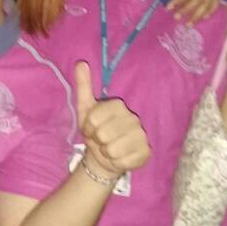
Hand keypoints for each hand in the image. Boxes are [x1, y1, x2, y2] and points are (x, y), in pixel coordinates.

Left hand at [74, 61, 150, 177]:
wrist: (104, 157)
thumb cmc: (95, 131)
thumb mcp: (85, 109)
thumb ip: (84, 86)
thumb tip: (80, 62)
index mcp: (118, 105)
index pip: (93, 118)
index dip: (87, 128)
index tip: (90, 130)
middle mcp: (133, 117)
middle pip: (103, 134)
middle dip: (97, 141)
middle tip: (101, 140)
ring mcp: (141, 135)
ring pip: (112, 149)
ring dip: (106, 153)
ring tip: (109, 148)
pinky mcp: (146, 152)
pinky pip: (123, 161)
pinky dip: (116, 162)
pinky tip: (119, 157)